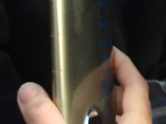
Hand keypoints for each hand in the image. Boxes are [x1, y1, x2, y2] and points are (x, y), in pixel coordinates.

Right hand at [17, 47, 148, 123]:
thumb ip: (46, 117)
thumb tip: (27, 90)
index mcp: (138, 123)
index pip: (137, 85)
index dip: (124, 64)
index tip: (107, 49)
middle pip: (127, 102)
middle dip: (105, 88)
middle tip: (80, 77)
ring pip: (117, 121)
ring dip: (97, 112)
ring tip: (72, 104)